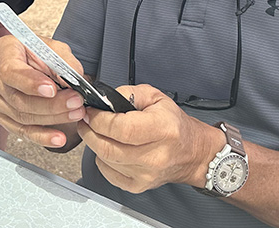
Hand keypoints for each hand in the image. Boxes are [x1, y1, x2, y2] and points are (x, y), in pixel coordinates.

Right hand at [0, 34, 86, 148]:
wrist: (27, 59)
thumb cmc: (36, 51)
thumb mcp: (52, 46)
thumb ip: (63, 61)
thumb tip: (74, 82)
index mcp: (2, 53)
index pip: (11, 72)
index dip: (31, 83)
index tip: (52, 89)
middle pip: (18, 99)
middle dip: (51, 104)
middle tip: (75, 102)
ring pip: (22, 117)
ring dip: (53, 119)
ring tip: (75, 114)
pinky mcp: (3, 116)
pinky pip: (22, 131)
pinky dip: (42, 136)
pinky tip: (58, 138)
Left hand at [77, 84, 220, 193]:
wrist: (192, 152)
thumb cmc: (174, 124)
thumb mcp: (156, 97)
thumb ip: (129, 93)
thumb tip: (104, 98)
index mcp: (162, 129)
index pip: (121, 128)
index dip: (100, 119)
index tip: (91, 112)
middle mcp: (155, 156)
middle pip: (109, 148)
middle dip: (90, 132)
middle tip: (86, 120)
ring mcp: (146, 174)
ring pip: (105, 160)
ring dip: (94, 144)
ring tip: (95, 131)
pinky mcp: (139, 186)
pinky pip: (108, 173)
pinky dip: (102, 159)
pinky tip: (107, 148)